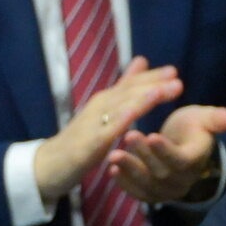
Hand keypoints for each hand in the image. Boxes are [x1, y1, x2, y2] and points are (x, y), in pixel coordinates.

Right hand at [32, 60, 183, 204]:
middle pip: (128, 92)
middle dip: (152, 84)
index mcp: (105, 101)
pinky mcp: (89, 143)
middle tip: (175, 77)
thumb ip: (124, 87)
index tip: (173, 71)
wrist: (50, 164)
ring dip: (142, 98)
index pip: (130, 84)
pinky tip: (133, 115)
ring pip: (120, 108)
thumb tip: (142, 61)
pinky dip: (120, 120)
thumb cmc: (80, 138)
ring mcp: (93, 124)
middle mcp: (99, 107)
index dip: (151, 77)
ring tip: (161, 92)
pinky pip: (106, 130)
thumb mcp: (104, 110)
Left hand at [106, 103, 225, 204]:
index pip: (181, 160)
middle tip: (128, 137)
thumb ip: (215, 118)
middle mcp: (183, 180)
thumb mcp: (203, 118)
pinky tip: (112, 170)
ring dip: (130, 170)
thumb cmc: (192, 128)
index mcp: (195, 160)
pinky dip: (125, 183)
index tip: (152, 136)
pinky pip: (139, 193)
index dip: (166, 151)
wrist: (183, 146)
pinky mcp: (153, 194)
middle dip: (143, 155)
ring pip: (148, 185)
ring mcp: (167, 190)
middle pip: (161, 172)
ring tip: (114, 155)